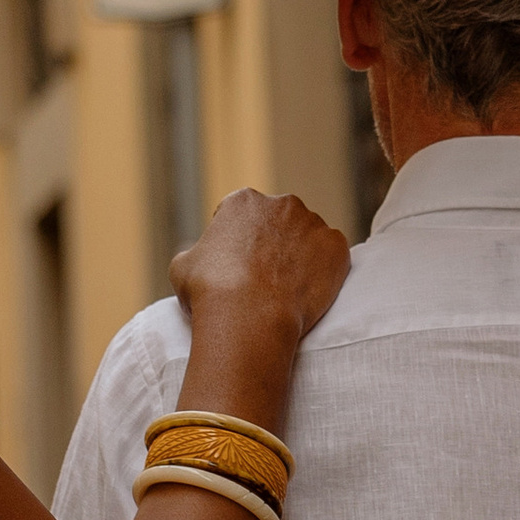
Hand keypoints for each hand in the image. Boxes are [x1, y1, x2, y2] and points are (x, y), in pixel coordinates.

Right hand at [172, 187, 350, 363]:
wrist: (249, 318)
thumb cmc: (210, 292)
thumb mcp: (183, 265)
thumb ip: (197, 252)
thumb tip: (199, 255)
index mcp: (244, 200)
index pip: (242, 214)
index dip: (239, 239)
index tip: (238, 263)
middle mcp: (282, 203)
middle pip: (279, 221)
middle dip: (274, 242)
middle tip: (265, 276)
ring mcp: (313, 223)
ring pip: (308, 238)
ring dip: (300, 256)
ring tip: (287, 288)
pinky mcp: (337, 247)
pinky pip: (332, 257)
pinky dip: (324, 271)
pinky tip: (307, 292)